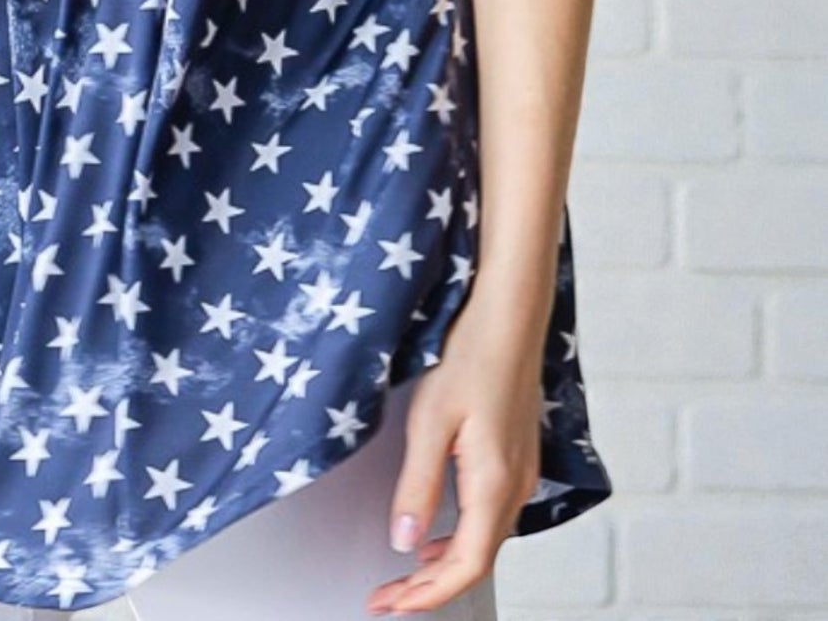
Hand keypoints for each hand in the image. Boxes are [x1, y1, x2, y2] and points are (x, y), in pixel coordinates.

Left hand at [365, 297, 540, 613]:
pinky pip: (490, 516)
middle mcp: (514, 486)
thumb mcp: (430, 420)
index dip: (427, 595)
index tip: (389, 605)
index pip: (465, 567)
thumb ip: (418, 484)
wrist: (508, 315)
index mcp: (493, 483)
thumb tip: (404, 541)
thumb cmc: (470, 356)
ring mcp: (520, 472)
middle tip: (386, 597)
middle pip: (475, 561)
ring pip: (484, 540)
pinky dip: (461, 537)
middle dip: (429, 587)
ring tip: (405, 575)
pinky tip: (438, 531)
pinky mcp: (516, 457)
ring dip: (445, 565)